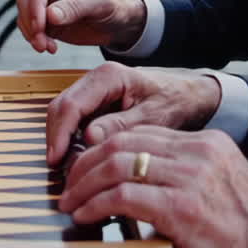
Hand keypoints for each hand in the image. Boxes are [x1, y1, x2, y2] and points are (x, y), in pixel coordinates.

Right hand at [17, 0, 146, 52]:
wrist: (120, 23)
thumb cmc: (115, 6)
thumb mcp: (100, 4)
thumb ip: (75, 8)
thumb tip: (50, 15)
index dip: (35, 8)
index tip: (39, 27)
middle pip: (27, 1)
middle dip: (32, 24)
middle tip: (42, 44)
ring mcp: (47, 3)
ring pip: (25, 16)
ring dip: (32, 34)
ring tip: (47, 48)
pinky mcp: (47, 20)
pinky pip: (31, 29)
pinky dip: (36, 40)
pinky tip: (50, 48)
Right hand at [46, 62, 220, 164]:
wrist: (191, 95)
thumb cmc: (177, 100)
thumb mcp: (153, 116)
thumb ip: (122, 125)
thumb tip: (89, 138)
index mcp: (108, 76)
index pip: (71, 104)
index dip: (60, 134)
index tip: (56, 159)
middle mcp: (96, 80)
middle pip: (61, 108)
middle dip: (56, 139)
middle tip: (59, 170)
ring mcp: (94, 92)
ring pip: (65, 116)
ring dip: (63, 141)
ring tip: (68, 170)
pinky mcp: (97, 105)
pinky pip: (76, 122)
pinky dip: (73, 141)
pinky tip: (79, 161)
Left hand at [60, 126, 247, 247]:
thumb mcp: (221, 188)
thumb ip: (186, 177)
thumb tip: (143, 187)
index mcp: (207, 145)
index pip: (141, 134)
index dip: (104, 149)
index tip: (87, 167)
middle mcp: (197, 153)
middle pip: (123, 144)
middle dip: (87, 163)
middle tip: (71, 184)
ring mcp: (189, 177)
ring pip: (116, 165)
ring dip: (84, 185)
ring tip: (71, 202)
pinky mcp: (180, 206)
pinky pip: (122, 196)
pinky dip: (95, 205)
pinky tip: (86, 215)